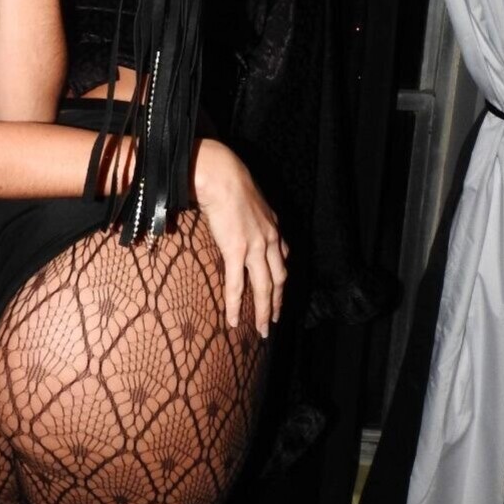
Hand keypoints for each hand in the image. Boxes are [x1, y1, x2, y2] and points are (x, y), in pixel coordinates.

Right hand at [192, 139, 287, 337]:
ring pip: (264, 287)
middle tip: (273, 320)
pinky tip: (234, 321)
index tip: (278, 291)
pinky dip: (235, 305)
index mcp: (273, 227)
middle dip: (276, 302)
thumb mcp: (247, 198)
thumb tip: (236, 217)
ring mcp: (256, 247)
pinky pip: (236, 284)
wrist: (222, 174)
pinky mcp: (237, 250)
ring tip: (261, 330)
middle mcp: (270, 239)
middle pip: (278, 279)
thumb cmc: (228, 180)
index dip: (280, 278)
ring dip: (263, 311)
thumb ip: (248, 213)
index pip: (282, 259)